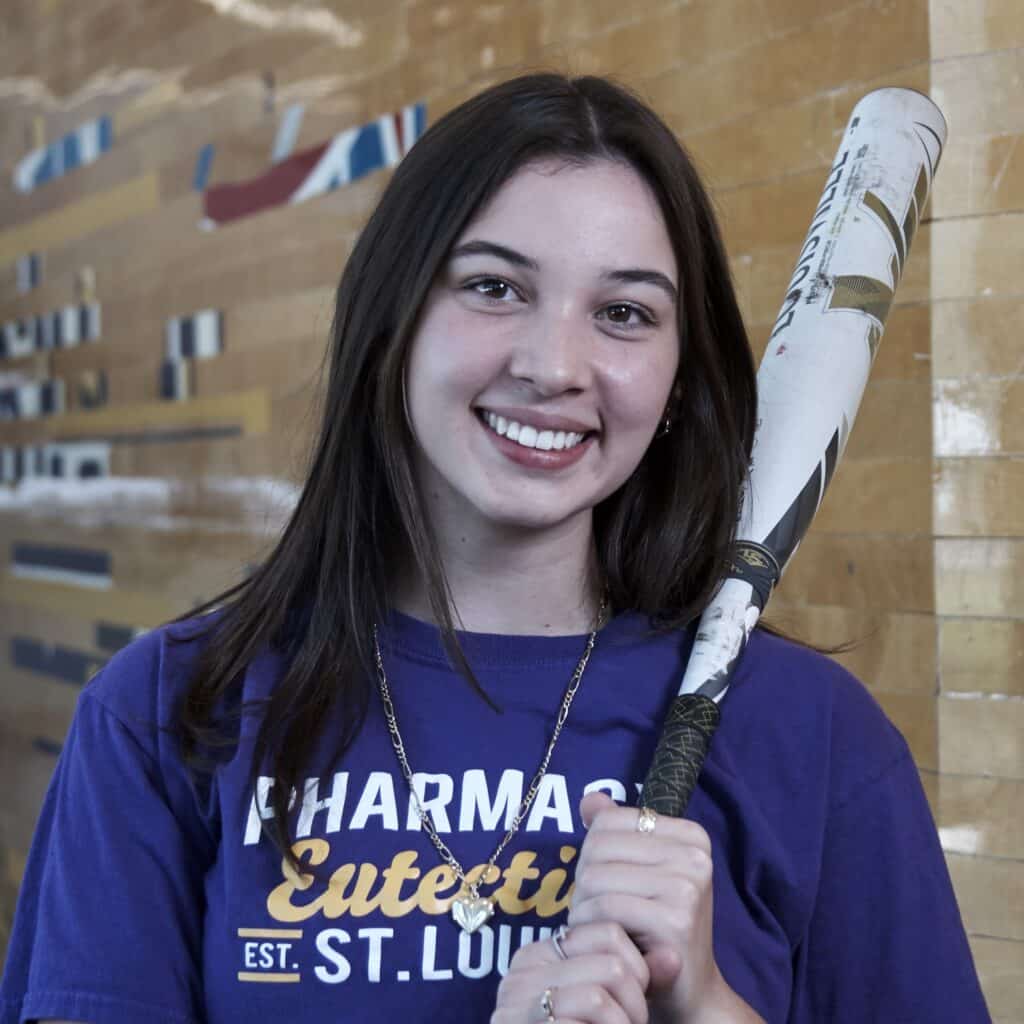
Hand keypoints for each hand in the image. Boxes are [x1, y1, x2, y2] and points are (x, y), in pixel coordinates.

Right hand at [491, 920, 650, 1022]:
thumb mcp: (606, 1003)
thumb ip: (638, 978)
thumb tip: (675, 957)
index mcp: (539, 954)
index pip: (609, 932)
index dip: (637, 970)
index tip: (632, 1001)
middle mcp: (522, 973)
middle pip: (612, 965)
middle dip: (635, 1004)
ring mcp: (517, 1006)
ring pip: (600, 997)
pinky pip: (586, 1021)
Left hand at [568, 792, 720, 1021]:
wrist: (689, 991)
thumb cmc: (656, 927)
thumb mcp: (638, 872)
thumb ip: (614, 832)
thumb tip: (590, 799)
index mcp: (690, 835)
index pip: (608, 820)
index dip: (593, 853)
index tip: (610, 882)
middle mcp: (695, 855)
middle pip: (598, 847)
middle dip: (585, 882)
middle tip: (600, 910)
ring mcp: (688, 886)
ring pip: (595, 877)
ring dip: (583, 907)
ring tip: (602, 925)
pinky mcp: (675, 920)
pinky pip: (605, 908)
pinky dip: (590, 926)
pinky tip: (606, 940)